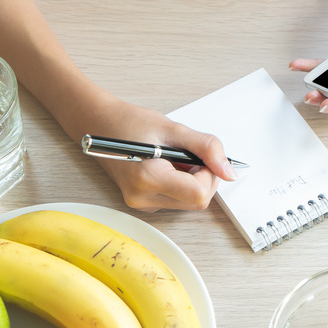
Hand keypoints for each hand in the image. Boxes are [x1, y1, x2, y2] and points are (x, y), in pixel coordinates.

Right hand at [89, 97, 237, 211]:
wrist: (98, 125)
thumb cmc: (129, 123)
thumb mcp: (174, 129)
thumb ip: (206, 148)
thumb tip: (229, 172)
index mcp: (148, 179)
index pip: (199, 194)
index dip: (210, 175)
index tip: (204, 157)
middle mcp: (143, 198)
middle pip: (197, 202)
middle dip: (203, 178)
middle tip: (189, 154)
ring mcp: (142, 204)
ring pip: (189, 203)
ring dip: (192, 181)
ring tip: (174, 158)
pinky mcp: (144, 204)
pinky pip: (176, 200)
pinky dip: (181, 184)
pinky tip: (167, 166)